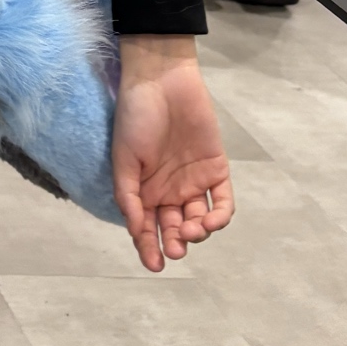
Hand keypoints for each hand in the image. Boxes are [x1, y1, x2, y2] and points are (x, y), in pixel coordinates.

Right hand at [112, 34, 232, 271]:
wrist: (161, 81)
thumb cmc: (136, 117)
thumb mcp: (123, 158)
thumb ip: (129, 195)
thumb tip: (137, 230)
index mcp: (143, 190)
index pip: (147, 227)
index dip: (149, 248)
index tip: (154, 265)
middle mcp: (169, 190)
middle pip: (175, 229)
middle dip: (177, 243)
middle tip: (177, 247)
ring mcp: (194, 181)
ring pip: (199, 221)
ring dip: (196, 232)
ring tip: (191, 230)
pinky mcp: (216, 170)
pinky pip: (223, 202)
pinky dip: (219, 217)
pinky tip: (209, 221)